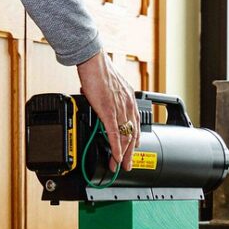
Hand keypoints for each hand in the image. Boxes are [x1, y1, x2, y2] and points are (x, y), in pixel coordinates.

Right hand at [77, 51, 139, 171]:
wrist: (93, 62)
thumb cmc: (99, 72)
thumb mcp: (111, 89)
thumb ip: (111, 101)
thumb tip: (104, 108)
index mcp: (130, 101)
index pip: (135, 126)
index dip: (134, 142)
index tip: (130, 152)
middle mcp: (128, 106)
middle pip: (132, 135)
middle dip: (130, 154)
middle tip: (127, 166)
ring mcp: (119, 109)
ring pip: (125, 137)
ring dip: (123, 154)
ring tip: (119, 165)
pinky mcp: (108, 111)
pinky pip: (114, 133)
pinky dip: (116, 148)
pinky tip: (115, 157)